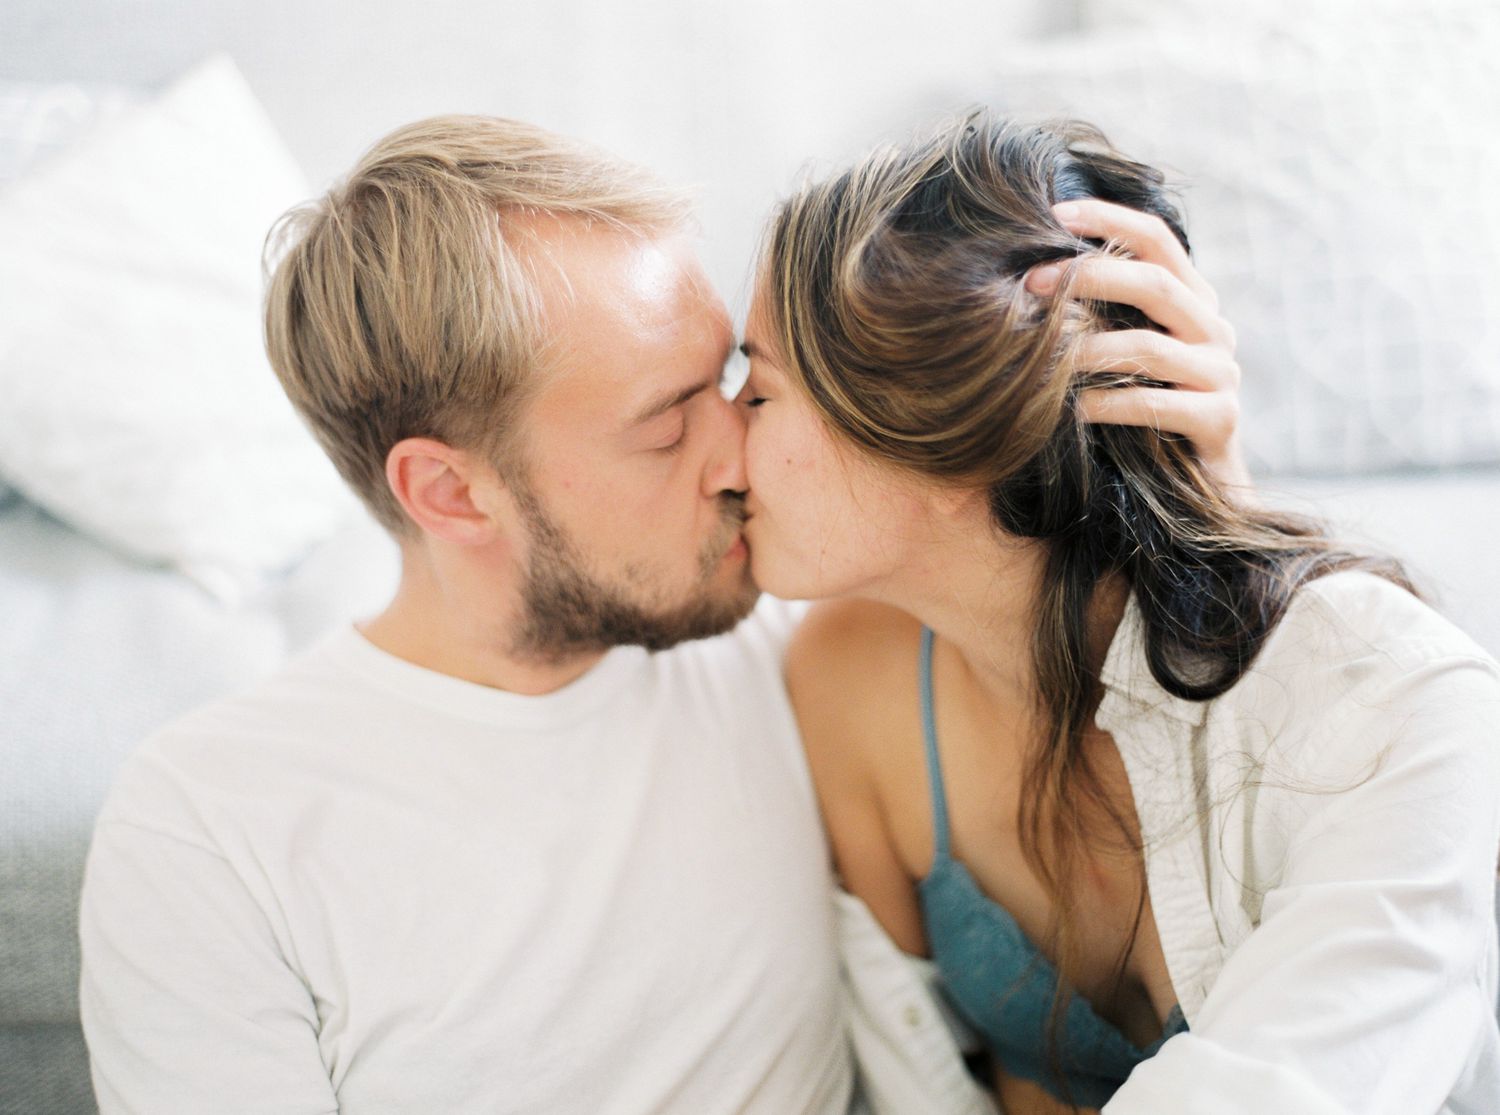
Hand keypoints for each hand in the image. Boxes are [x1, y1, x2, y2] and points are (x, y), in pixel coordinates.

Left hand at [1026, 198, 1251, 493]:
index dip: (1109, 220)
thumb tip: (1027, 279)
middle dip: (1089, 277)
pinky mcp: (1221, 421)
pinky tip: (1073, 409)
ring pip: (1151, 348)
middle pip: (1155, 284)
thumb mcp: (1123, 356)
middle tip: (1031, 282)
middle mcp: (1214, 330)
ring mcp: (1222, 376)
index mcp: (1193, 302)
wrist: (1200, 488)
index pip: (1158, 240)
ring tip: (1043, 354)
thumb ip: (1100, 317)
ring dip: (1088, 348)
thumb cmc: (1144, 414)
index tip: (1053, 213)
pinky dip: (1109, 403)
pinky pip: (1157, 405)